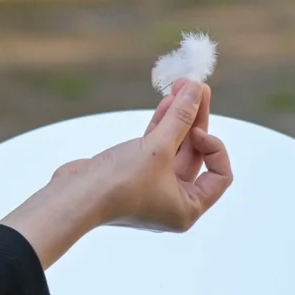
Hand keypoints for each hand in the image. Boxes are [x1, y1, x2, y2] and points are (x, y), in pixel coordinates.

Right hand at [0, 79, 230, 268]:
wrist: (74, 198)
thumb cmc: (120, 183)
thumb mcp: (159, 148)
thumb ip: (181, 117)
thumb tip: (197, 89)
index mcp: (188, 208)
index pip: (220, 176)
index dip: (215, 148)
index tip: (196, 131)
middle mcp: (172, 201)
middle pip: (195, 155)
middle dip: (195, 120)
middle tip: (197, 88)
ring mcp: (151, 188)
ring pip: (174, 148)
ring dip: (178, 118)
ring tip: (182, 86)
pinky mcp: (133, 175)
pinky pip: (155, 148)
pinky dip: (161, 127)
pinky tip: (166, 102)